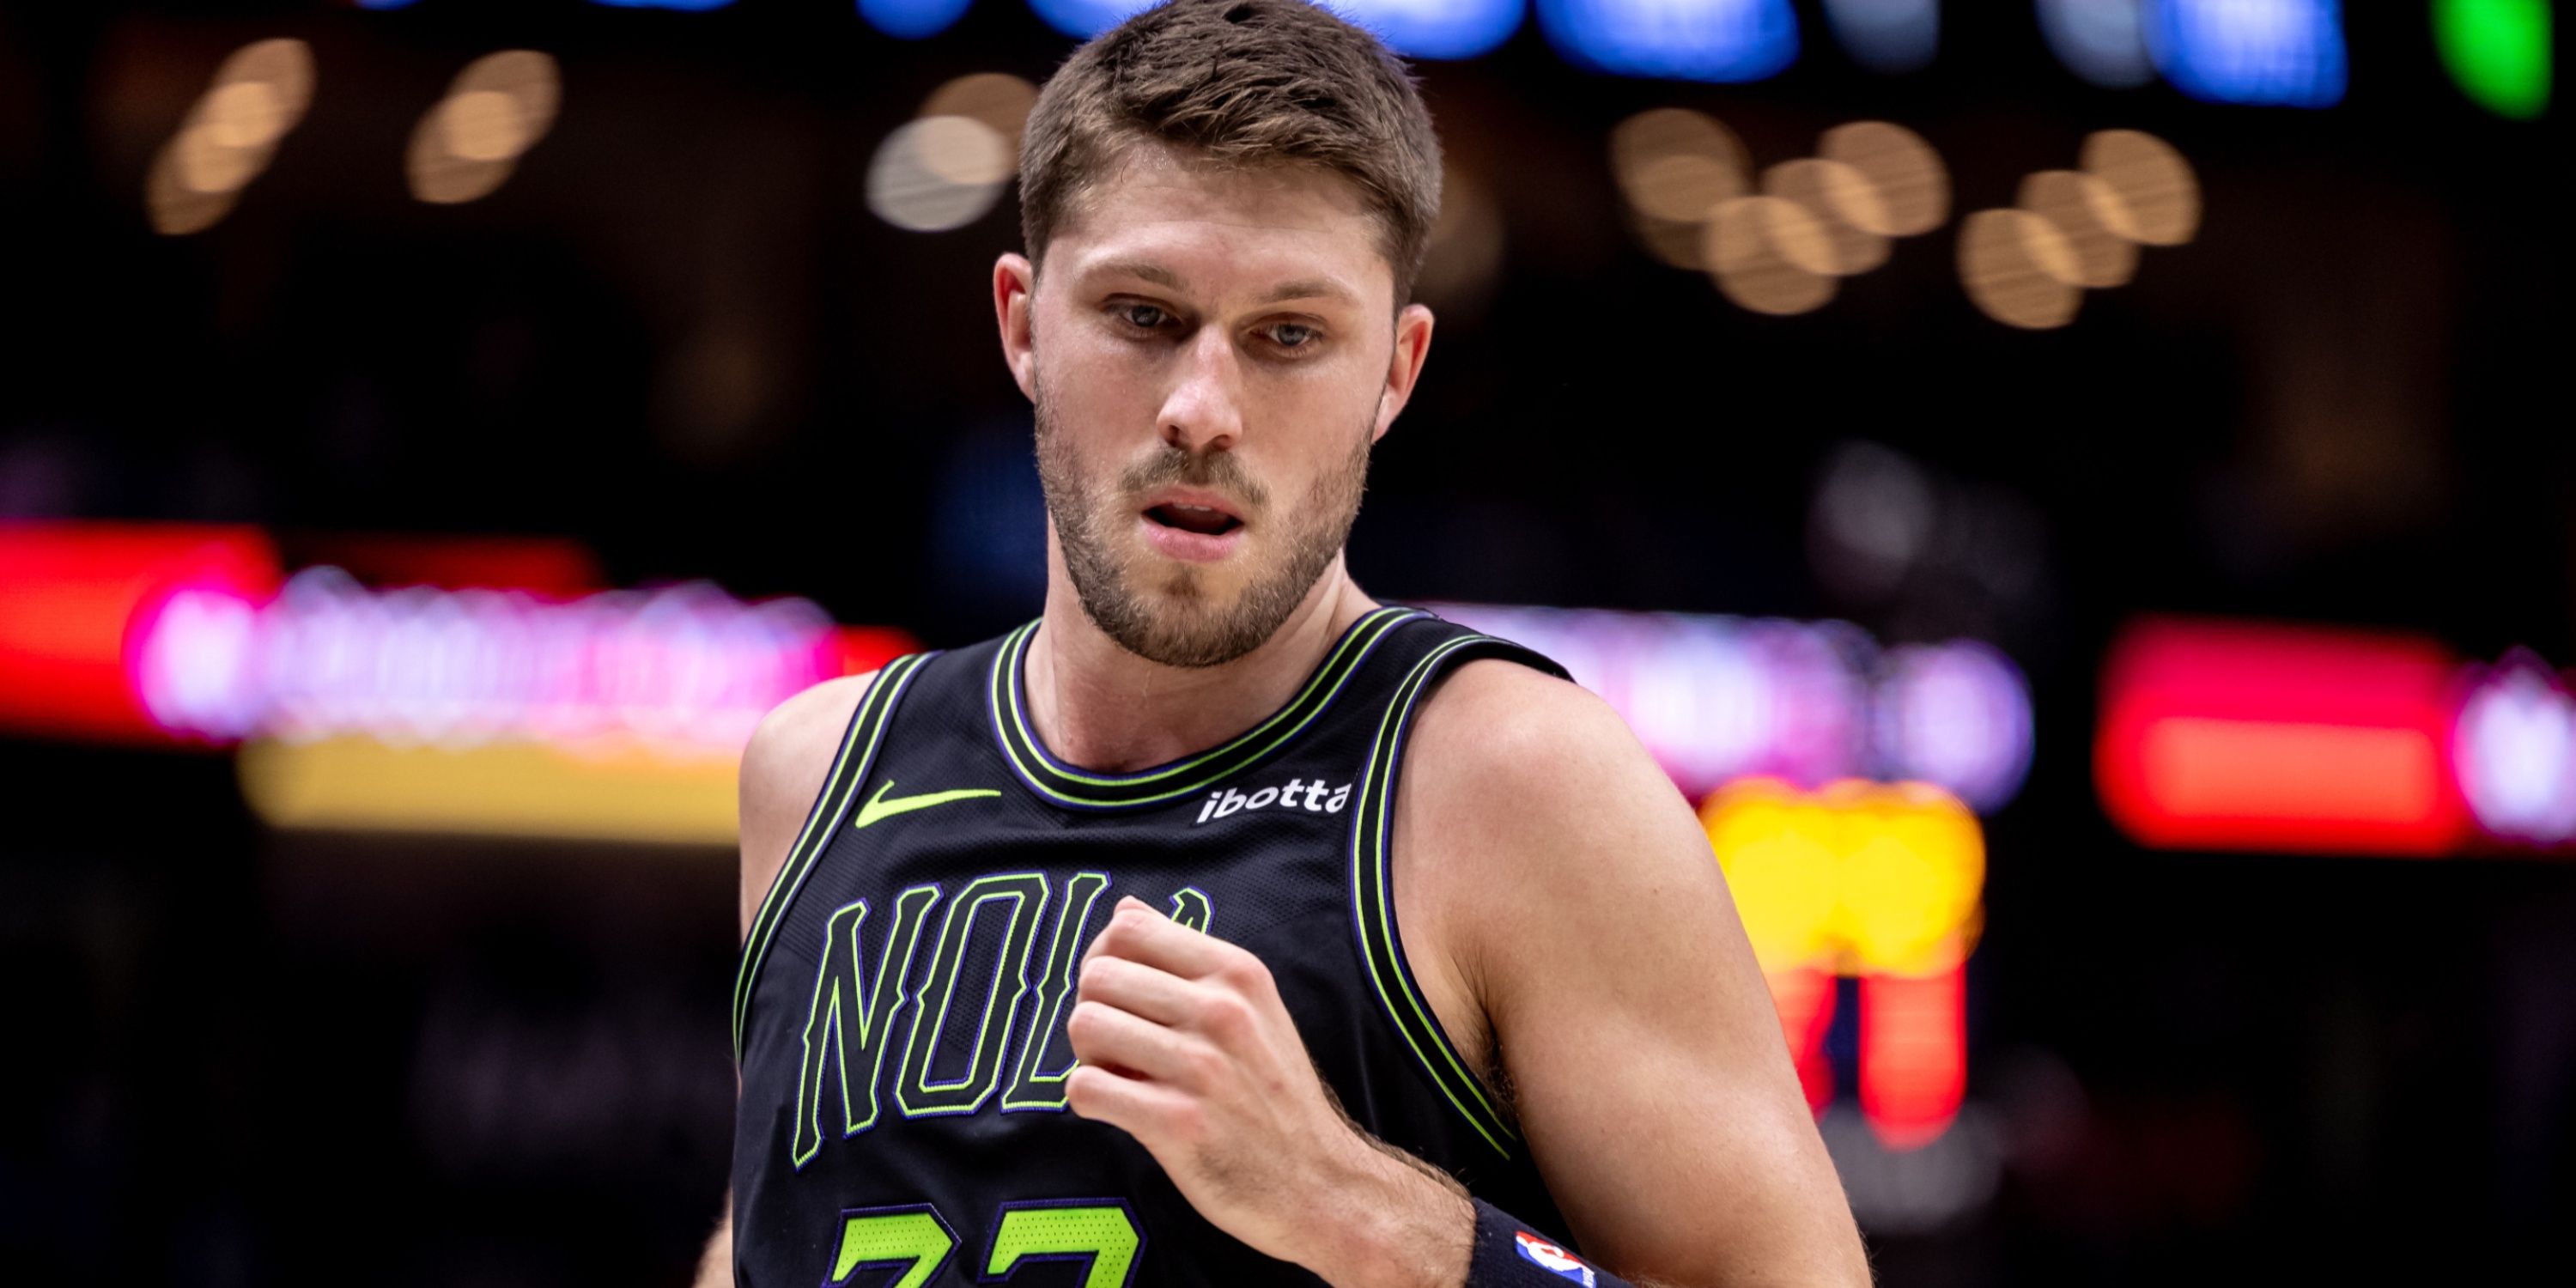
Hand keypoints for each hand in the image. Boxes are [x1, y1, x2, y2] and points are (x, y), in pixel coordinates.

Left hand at [1066, 898, 1469, 1287]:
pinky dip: (1088, 1100)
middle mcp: (1221, 1011)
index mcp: (1237, 973)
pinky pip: (1085, 1087)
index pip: (1127, 928)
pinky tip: (1119, 1110)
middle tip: (1119, 1048)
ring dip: (1089, 1055)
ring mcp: (1201, 1067)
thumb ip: (1188, 959)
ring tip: (1120, 1077)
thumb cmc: (1274, 1094)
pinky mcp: (1178, 1123)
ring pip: (1085, 1025)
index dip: (1106, 960)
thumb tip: (1124, 909)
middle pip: (1097, 976)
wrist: (1320, 1183)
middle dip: (1095, 1011)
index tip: (1121, 997)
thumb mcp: (1254, 1008)